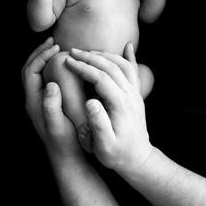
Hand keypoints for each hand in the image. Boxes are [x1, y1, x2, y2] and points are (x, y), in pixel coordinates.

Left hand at [22, 37, 82, 159]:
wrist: (67, 158)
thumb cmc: (64, 143)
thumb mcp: (58, 126)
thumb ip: (52, 106)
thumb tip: (50, 84)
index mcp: (33, 102)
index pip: (30, 72)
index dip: (41, 57)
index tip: (56, 48)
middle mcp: (33, 100)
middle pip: (29, 70)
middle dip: (40, 53)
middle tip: (54, 42)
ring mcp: (40, 102)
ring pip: (36, 75)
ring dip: (44, 60)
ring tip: (57, 49)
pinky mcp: (49, 104)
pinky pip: (45, 80)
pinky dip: (51, 69)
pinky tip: (65, 66)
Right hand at [64, 43, 153, 176]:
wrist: (138, 159)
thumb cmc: (117, 154)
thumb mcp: (104, 145)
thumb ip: (98, 124)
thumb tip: (90, 102)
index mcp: (120, 105)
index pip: (100, 78)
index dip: (83, 68)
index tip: (67, 62)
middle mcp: (130, 95)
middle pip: (111, 66)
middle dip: (90, 57)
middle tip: (71, 52)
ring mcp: (135, 93)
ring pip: (122, 65)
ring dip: (104, 55)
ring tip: (86, 52)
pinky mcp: (136, 95)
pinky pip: (134, 71)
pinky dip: (130, 57)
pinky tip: (127, 46)